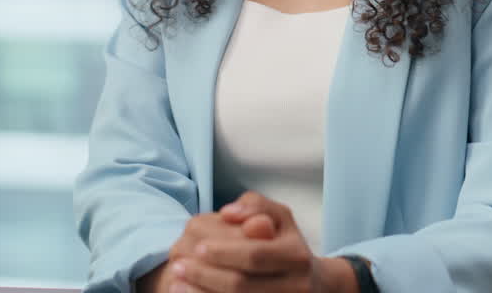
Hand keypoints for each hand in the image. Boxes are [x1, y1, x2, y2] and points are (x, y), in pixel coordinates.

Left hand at [169, 191, 358, 292]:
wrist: (314, 285)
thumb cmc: (286, 243)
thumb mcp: (279, 216)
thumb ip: (255, 206)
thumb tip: (228, 213)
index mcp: (296, 256)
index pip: (254, 255)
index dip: (223, 252)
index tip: (197, 246)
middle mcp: (296, 286)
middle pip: (242, 285)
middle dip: (205, 276)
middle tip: (178, 266)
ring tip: (176, 285)